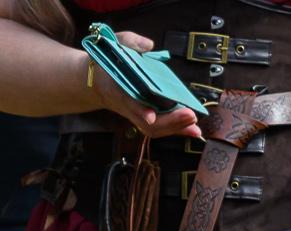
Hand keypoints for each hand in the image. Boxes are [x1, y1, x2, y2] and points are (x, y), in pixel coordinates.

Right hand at [86, 35, 202, 141]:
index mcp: (117, 89)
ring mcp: (135, 114)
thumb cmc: (108, 62)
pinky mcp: (144, 116)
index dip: (139, 110)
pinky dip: (176, 129)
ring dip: (175, 129)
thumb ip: (130, 42)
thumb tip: (148, 46)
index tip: (151, 116)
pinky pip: (159, 127)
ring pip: (153, 129)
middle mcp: (126, 106)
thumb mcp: (114, 43)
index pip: (129, 102)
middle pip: (146, 123)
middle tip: (190, 115)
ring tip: (194, 128)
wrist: (95, 82)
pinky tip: (192, 129)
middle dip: (169, 121)